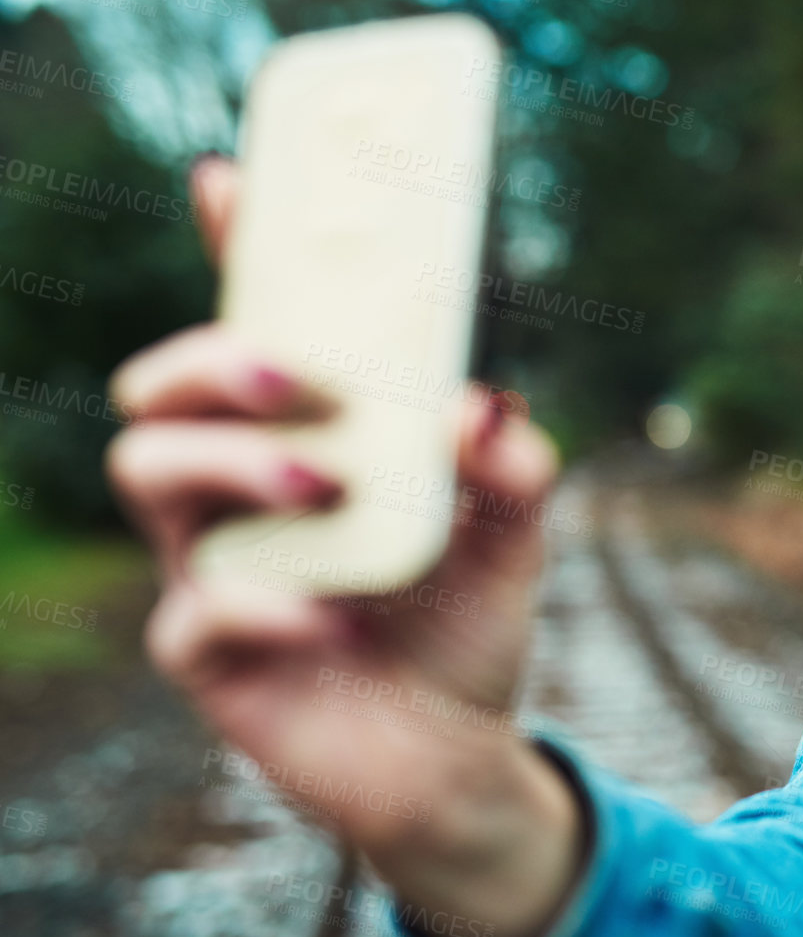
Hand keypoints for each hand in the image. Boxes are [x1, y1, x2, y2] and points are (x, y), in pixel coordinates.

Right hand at [105, 155, 581, 936]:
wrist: (457, 759)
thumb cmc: (466, 628)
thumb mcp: (517, 538)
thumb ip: (516, 466)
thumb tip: (481, 402)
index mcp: (312, 441)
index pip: (258, 331)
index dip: (236, 252)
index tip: (229, 176)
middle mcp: (246, 490)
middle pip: (166, 386)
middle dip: (214, 356)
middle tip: (298, 374)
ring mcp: (216, 564)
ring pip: (150, 471)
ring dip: (233, 460)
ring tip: (326, 481)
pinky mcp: (210, 654)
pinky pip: (194, 613)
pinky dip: (264, 606)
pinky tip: (331, 621)